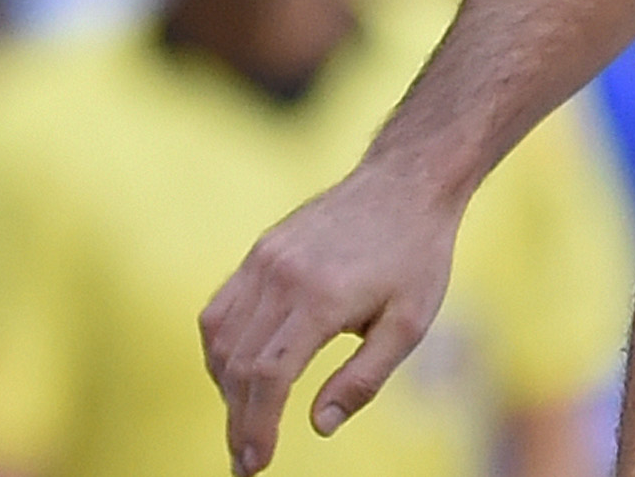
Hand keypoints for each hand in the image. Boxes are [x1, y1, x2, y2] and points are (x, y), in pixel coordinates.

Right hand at [201, 160, 461, 473]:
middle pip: (238, 362)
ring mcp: (261, 261)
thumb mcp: (410, 327)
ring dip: (223, 385)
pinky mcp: (257, 253)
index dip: (256, 424)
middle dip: (236, 418)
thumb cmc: (416, 259)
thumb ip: (363, 379)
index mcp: (320, 299)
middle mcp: (279, 277)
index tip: (254, 464)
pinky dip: (219, 348)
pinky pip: (220, 308)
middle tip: (244, 461)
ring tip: (243, 419)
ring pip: (219, 335)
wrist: (400, 186)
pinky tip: (236, 372)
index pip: (270, 375)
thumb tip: (319, 425)